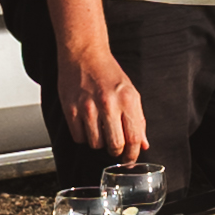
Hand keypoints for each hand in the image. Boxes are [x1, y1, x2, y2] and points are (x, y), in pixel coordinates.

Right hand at [52, 32, 149, 166]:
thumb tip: (143, 144)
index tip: (130, 159)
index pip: (134, 137)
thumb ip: (138, 120)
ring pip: (95, 144)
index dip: (133, 154)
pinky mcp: (71, 110)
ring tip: (100, 129)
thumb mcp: (130, 93)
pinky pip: (79, 137)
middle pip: (115, 145)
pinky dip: (83, 136)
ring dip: (99, 142)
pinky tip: (87, 124)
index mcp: (127, 99)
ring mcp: (88, 107)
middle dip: (116, 151)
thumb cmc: (108, 73)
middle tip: (115, 147)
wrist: (84, 54)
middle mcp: (108, 104)